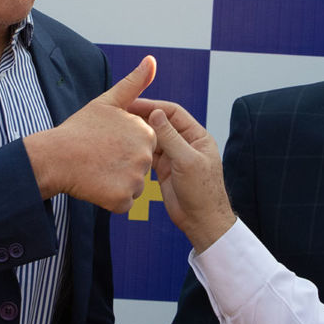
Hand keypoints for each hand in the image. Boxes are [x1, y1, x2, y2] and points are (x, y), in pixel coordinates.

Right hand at [25, 56, 157, 212]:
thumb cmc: (79, 128)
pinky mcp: (122, 199)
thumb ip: (134, 83)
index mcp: (145, 132)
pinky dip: (111, 199)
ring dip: (118, 182)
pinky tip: (96, 186)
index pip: (144, 145)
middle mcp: (145, 155)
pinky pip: (124, 202)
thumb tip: (152, 59)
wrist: (54, 157)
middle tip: (99, 157)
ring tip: (97, 170)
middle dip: (123, 165)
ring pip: (134, 185)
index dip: (123, 146)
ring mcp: (135, 178)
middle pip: (140, 166)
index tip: (106, 143)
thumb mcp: (108, 101)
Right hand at [128, 98, 235, 251]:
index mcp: (197, 136)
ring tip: (120, 128)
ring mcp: (174, 156)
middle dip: (144, 118)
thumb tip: (156, 113)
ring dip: (140, 134)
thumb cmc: (202, 191)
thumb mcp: (187, 161)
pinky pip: (150, 154)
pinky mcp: (164, 169)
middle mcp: (185, 143)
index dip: (154, 106)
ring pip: (154, 138)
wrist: (201, 221)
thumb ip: (171, 137)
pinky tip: (125, 146)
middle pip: (162, 123)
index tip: (134, 103)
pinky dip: (139, 149)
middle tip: (122, 113)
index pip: (173, 112)